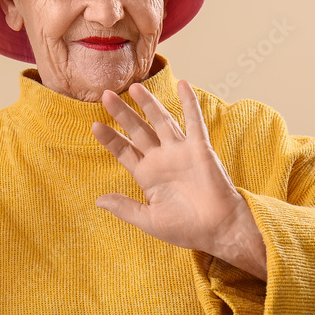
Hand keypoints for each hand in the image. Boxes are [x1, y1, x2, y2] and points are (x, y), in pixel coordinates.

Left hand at [92, 79, 262, 275]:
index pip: (124, 151)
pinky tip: (182, 84)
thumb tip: (98, 201)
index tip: (94, 125)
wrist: (219, 230)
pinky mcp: (200, 148)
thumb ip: (125, 208)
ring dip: (149, 104)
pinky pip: (194, 121)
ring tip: (134, 86)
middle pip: (138, 130)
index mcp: (148, 175)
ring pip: (161, 121)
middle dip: (122, 114)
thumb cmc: (187, 228)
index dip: (110, 138)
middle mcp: (162, 159)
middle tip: (105, 95)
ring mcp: (180, 151)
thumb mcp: (149, 220)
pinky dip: (189, 103)